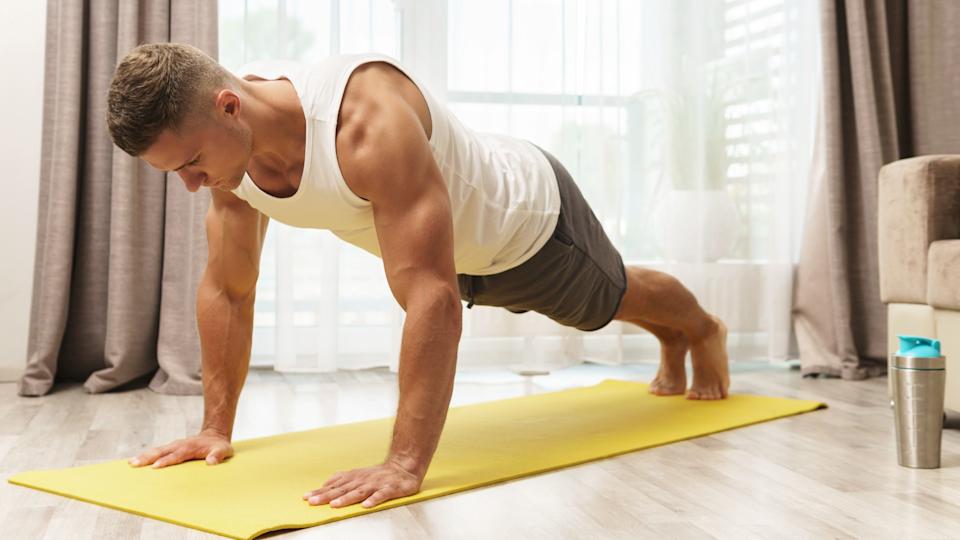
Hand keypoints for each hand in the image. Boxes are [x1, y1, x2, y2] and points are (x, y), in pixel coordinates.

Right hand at [128, 429, 233, 468]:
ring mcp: (174, 446)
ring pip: (157, 450)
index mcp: (190, 447)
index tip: (156, 466)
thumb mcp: (224, 450)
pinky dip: (147, 456)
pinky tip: (136, 462)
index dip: (166, 461)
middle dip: (148, 457)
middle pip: (161, 451)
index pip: (177, 455)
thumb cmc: (219, 446)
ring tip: (131, 463)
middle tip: (134, 463)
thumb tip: (211, 462)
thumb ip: (218, 455)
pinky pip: (158, 452)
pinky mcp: (171, 449)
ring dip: (144, 456)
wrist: (215, 435)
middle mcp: (179, 445)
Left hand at [303, 461, 422, 508]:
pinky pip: (381, 495)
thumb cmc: (379, 473)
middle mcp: (363, 480)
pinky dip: (374, 500)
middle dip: (327, 496)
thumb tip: (325, 484)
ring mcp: (376, 485)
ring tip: (335, 505)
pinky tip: (366, 506)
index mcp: (355, 478)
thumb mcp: (358, 473)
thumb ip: (343, 479)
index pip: (334, 486)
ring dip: (346, 498)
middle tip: (313, 501)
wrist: (404, 466)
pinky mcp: (390, 489)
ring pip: (359, 492)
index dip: (320, 492)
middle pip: (342, 489)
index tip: (306, 497)